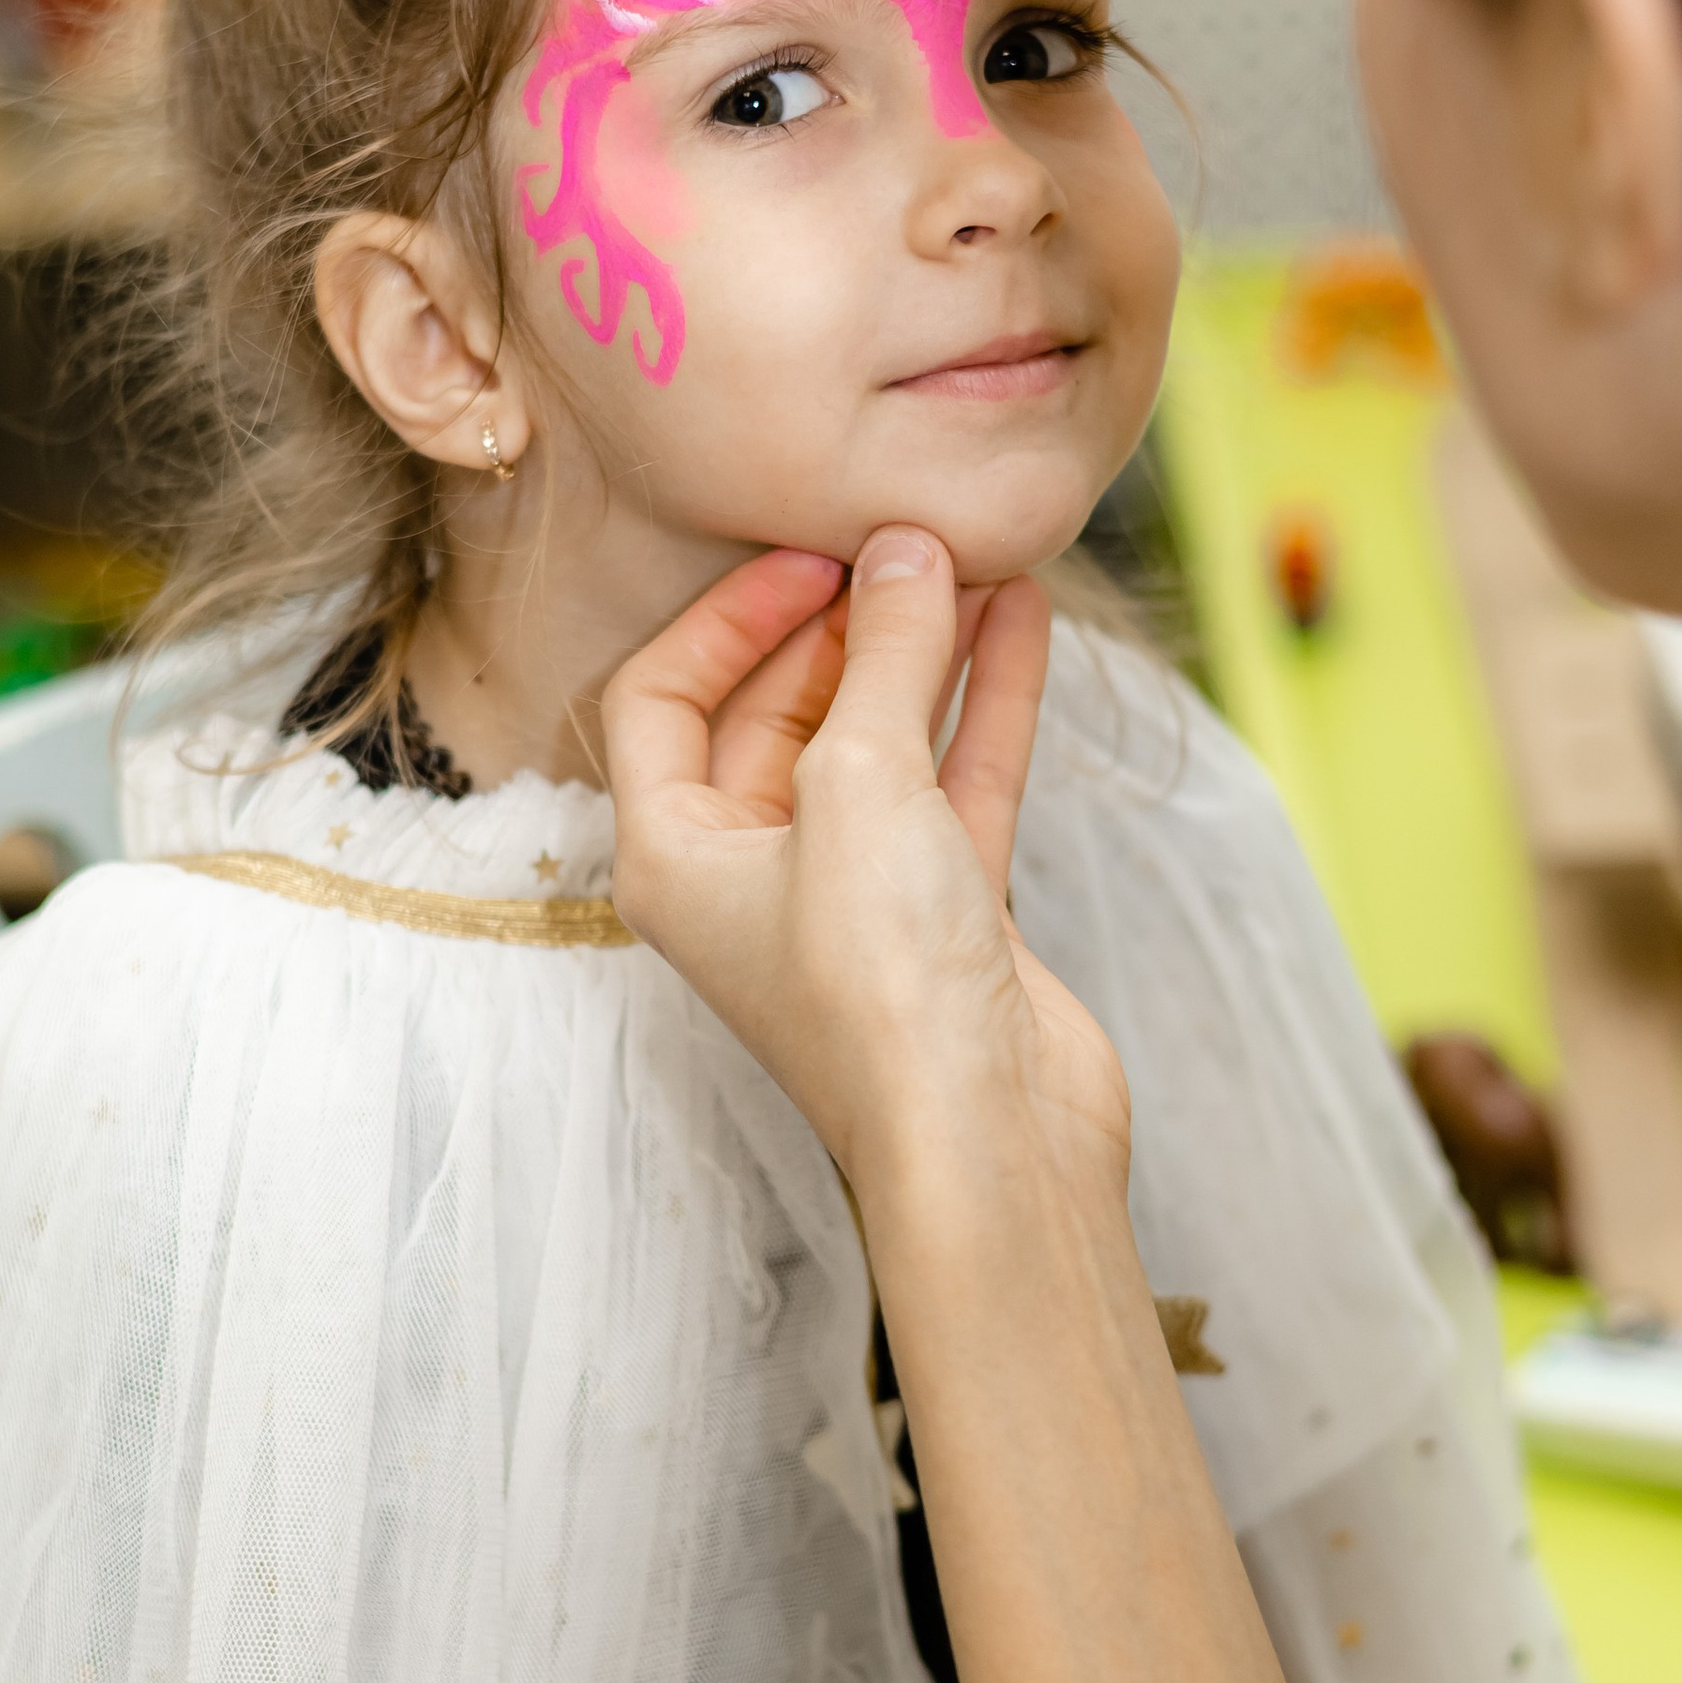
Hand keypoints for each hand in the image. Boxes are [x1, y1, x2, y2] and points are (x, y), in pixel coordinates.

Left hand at [602, 530, 1131, 1197]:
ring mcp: (849, 894)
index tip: (810, 555)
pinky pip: (952, 780)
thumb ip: (883, 656)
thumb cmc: (880, 985)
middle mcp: (747, 875)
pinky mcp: (940, 912)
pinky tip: (1019, 620)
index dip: (728, 615)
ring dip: (923, 651)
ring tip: (976, 558)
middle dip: (841, 624)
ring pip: (878, 740)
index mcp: (671, 856)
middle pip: (775, 710)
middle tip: (905, 544)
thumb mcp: (861, 784)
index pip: (662, 698)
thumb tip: (906, 555)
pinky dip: (981, 704)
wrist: (989, 1138)